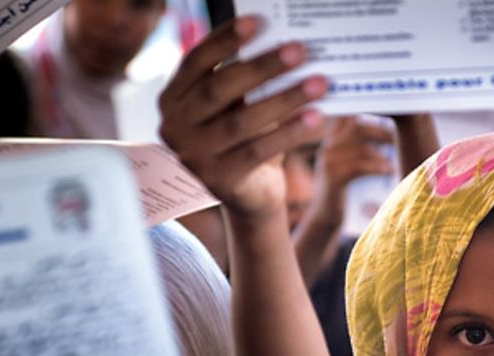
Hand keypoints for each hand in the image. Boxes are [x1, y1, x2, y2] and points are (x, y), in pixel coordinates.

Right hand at [158, 16, 327, 221]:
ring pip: (242, 121)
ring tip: (319, 83)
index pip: (196, 61)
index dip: (225, 40)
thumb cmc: (246, 137)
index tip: (258, 22)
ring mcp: (193, 155)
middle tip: (299, 50)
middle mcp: (175, 125)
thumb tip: (286, 44)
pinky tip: (315, 118)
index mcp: (174, 97)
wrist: (251, 195)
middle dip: (262, 67)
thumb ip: (247, 81)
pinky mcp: (218, 180)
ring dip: (284, 99)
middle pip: (220, 88)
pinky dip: (289, 133)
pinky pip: (257, 151)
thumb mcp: (239, 106)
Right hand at [317, 116, 396, 189]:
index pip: (350, 117)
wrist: (325, 217)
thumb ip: (361, 147)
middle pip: (357, 128)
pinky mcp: (333, 178)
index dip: (370, 114)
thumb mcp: (350, 164)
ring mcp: (328, 162)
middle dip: (381, 132)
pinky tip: (390, 171)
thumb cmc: (344, 190)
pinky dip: (377, 168)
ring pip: (360, 148)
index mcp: (332, 141)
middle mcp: (328, 147)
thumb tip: (390, 132)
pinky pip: (359, 167)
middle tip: (398, 139)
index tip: (391, 119)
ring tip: (396, 158)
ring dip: (383, 153)